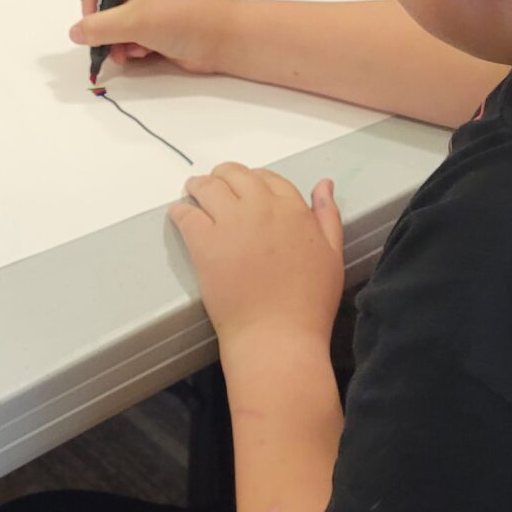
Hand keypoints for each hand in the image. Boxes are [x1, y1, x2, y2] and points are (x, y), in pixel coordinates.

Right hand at [71, 0, 232, 75]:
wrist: (224, 40)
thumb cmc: (185, 18)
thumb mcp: (136, 20)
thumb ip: (99, 27)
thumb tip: (74, 32)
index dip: (88, 0)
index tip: (98, 21)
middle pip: (99, 4)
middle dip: (103, 28)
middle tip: (111, 43)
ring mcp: (145, 7)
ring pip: (112, 25)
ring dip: (116, 42)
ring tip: (130, 52)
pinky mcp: (152, 28)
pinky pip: (126, 38)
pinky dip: (129, 48)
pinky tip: (143, 54)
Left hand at [169, 163, 344, 346]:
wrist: (277, 335)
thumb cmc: (309, 303)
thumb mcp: (332, 255)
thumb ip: (328, 216)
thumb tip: (324, 184)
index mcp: (293, 209)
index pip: (269, 178)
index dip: (255, 179)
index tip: (246, 189)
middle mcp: (261, 208)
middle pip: (235, 175)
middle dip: (224, 176)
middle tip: (215, 186)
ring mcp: (231, 223)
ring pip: (207, 187)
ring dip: (199, 186)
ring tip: (194, 192)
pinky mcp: (204, 243)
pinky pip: (186, 214)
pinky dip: (180, 211)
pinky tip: (179, 215)